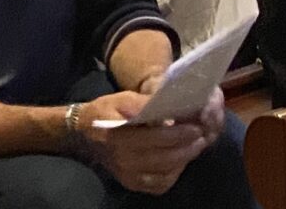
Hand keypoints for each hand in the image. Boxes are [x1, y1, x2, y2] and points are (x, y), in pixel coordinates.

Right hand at [80, 90, 216, 195]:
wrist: (83, 135)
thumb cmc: (105, 111)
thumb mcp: (122, 99)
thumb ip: (144, 104)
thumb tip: (169, 107)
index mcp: (118, 136)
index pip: (156, 138)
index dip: (179, 133)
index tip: (197, 126)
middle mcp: (123, 160)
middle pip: (164, 158)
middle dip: (187, 148)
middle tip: (203, 136)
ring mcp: (127, 176)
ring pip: (164, 174)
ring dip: (183, 161)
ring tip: (196, 146)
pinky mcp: (131, 184)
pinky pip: (158, 185)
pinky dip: (173, 174)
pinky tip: (180, 161)